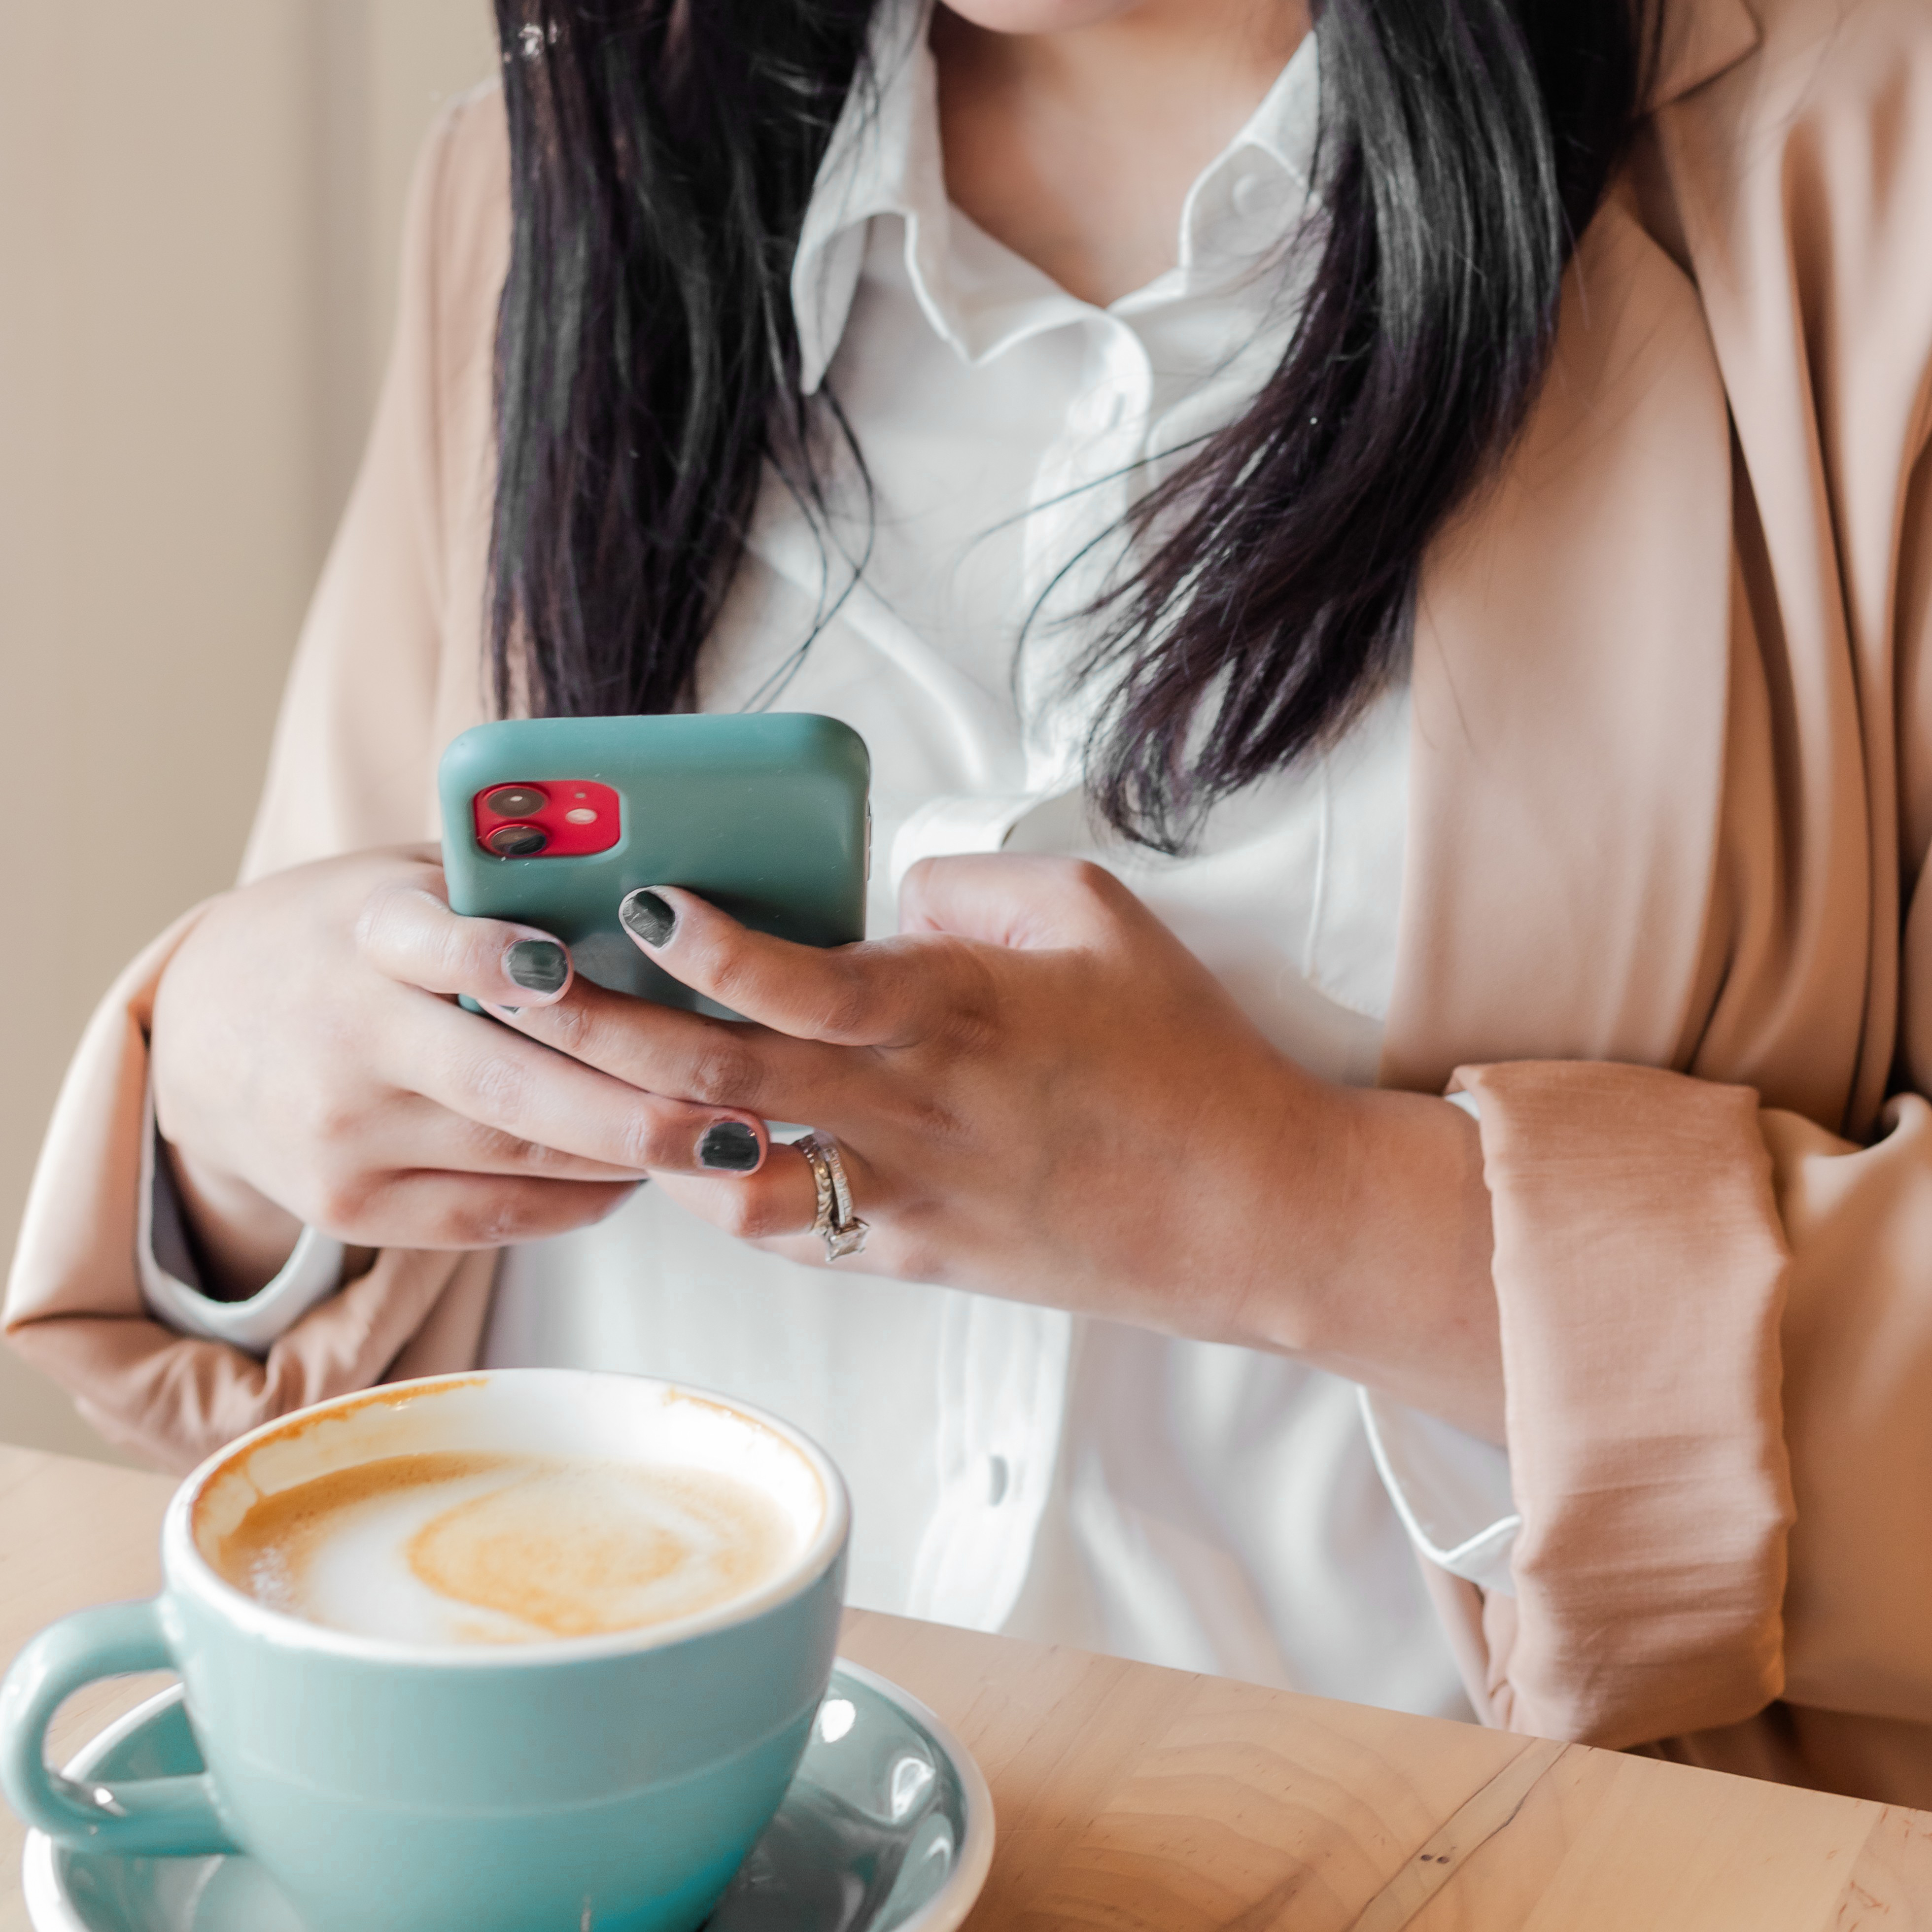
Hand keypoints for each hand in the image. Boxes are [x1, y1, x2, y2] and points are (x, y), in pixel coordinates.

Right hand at [149, 848, 776, 1294]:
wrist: (201, 1036)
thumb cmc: (351, 940)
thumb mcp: (403, 884)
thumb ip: (503, 891)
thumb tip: (659, 896)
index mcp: (367, 932)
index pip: (435, 943)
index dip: (499, 958)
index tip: (575, 969)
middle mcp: (348, 1038)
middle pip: (512, 1088)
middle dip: (641, 1113)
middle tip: (745, 1123)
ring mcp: (343, 1135)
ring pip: (520, 1159)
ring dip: (632, 1158)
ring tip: (725, 1146)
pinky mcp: (348, 1208)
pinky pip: (494, 1218)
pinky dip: (579, 1201)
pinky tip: (637, 1179)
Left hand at [489, 855, 1502, 1436]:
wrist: (1246, 1210)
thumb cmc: (1184, 1057)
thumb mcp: (1099, 919)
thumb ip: (974, 887)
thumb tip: (885, 901)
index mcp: (955, 1014)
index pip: (799, 982)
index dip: (707, 942)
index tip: (642, 899)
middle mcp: (908, 1110)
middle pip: (719, 1075)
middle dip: (600, 1029)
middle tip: (515, 987)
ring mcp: (901, 1194)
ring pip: (724, 1169)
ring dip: (633, 1123)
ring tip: (563, 1075)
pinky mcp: (908, 1254)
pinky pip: (784, 1227)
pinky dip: (717, 1188)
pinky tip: (679, 1146)